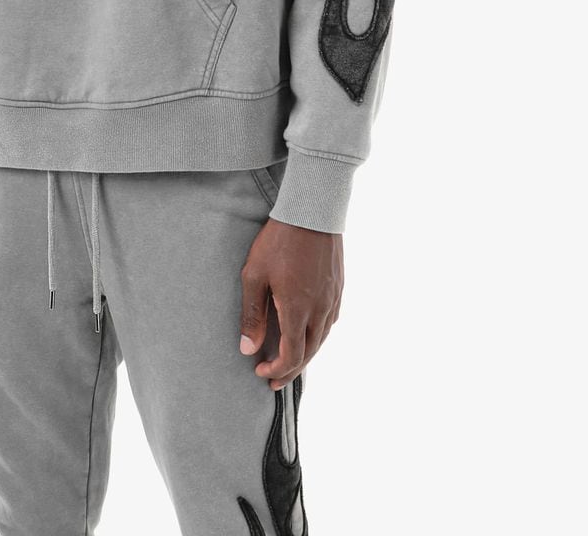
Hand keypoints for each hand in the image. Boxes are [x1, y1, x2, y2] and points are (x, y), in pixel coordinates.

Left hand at [239, 219, 342, 388]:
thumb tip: (248, 349)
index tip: (260, 373)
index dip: (277, 371)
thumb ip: (252, 314)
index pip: (291, 357)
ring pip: (322, 339)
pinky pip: (330, 322)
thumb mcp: (254, 275)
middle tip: (273, 377)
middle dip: (291, 369)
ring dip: (306, 354)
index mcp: (298, 310)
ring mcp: (333, 299)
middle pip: (309, 353)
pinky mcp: (339, 287)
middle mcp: (320, 310)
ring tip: (289, 360)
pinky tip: (308, 332)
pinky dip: (317, 335)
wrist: (312, 210)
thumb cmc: (278, 240)